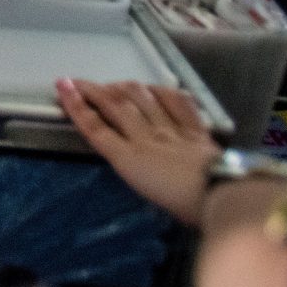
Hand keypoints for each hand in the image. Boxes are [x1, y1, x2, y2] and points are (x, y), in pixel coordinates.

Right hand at [56, 78, 220, 225]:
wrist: (223, 197)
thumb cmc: (185, 206)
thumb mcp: (147, 193)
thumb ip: (135, 169)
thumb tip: (130, 157)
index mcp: (130, 159)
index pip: (96, 128)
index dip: (76, 107)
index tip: (63, 88)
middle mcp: (146, 138)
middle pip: (114, 108)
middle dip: (92, 91)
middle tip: (77, 80)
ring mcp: (172, 130)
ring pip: (142, 100)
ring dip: (122, 87)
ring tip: (112, 84)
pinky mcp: (195, 129)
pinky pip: (177, 102)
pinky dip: (163, 92)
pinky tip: (155, 87)